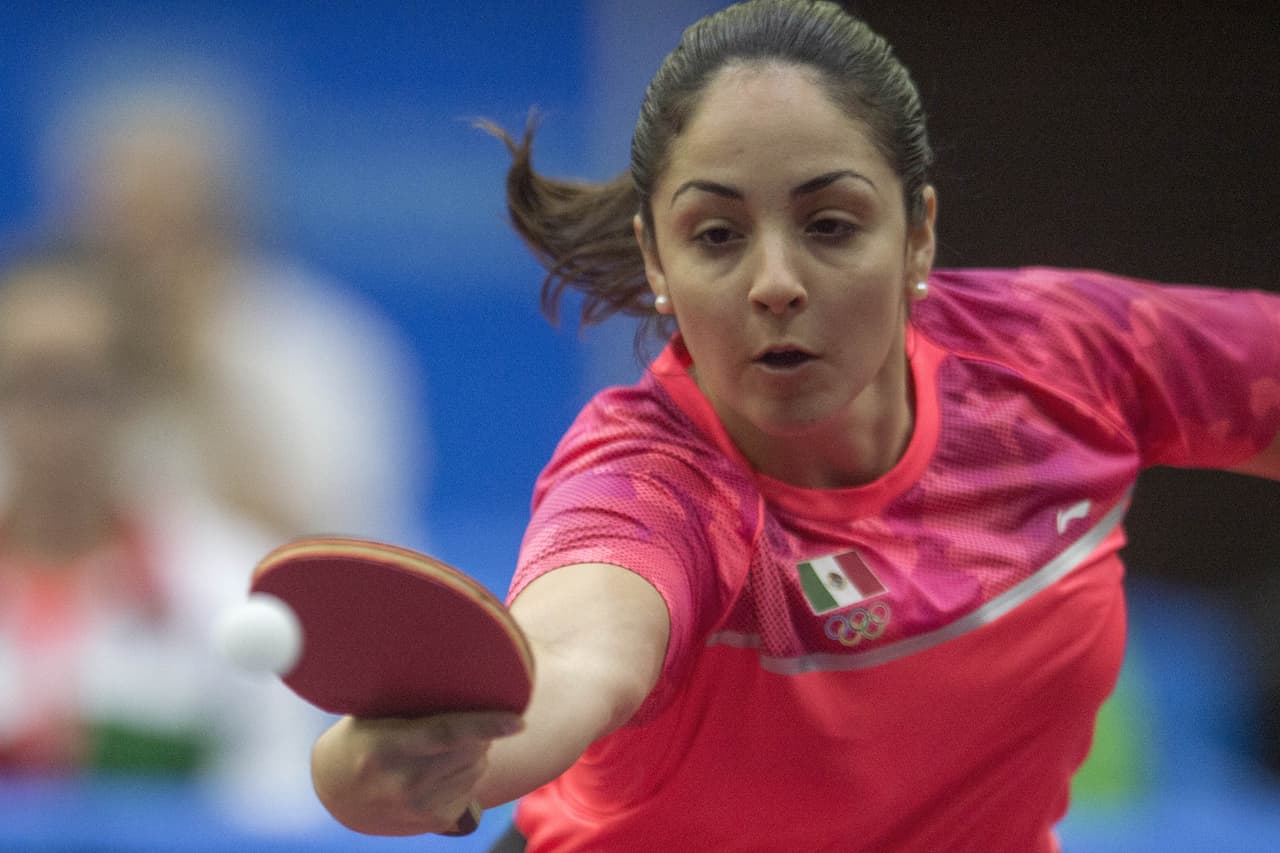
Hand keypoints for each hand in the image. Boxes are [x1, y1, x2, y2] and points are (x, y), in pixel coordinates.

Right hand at [311, 710, 523, 835]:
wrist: (336, 794)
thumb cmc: (360, 737)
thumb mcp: (371, 715)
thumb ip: (409, 701)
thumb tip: (459, 666)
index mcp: (386, 746)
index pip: (446, 733)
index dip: (486, 725)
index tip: (519, 720)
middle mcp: (404, 781)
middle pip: (471, 749)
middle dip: (479, 730)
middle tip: (460, 714)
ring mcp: (419, 806)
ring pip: (477, 767)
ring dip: (475, 751)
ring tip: (443, 745)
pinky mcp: (434, 821)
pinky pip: (472, 787)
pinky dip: (467, 773)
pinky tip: (441, 768)